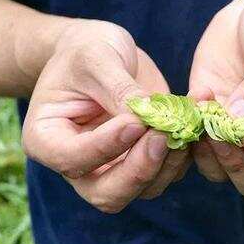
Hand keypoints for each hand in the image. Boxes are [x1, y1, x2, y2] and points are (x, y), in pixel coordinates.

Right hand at [22, 20, 190, 212]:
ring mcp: (112, 168)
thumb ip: (118, 89)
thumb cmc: (86, 50)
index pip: (72, 159)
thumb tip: (148, 119)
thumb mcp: (96, 58)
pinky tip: (196, 118)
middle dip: (140, 170)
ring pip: (144, 189)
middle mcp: (79, 165)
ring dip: (169, 162)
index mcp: (47, 140)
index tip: (133, 122)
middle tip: (161, 136)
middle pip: (108, 193)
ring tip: (187, 121)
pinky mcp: (143, 161)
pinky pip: (167, 171)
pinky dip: (185, 151)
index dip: (105, 147)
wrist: (100, 52)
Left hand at [189, 0, 243, 197]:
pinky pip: (195, 144)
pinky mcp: (210, 122)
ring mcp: (240, 136)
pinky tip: (196, 95)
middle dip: (233, 164)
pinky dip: (189, 128)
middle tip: (216, 134)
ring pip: (219, 170)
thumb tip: (240, 121)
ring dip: (205, 148)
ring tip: (202, 108)